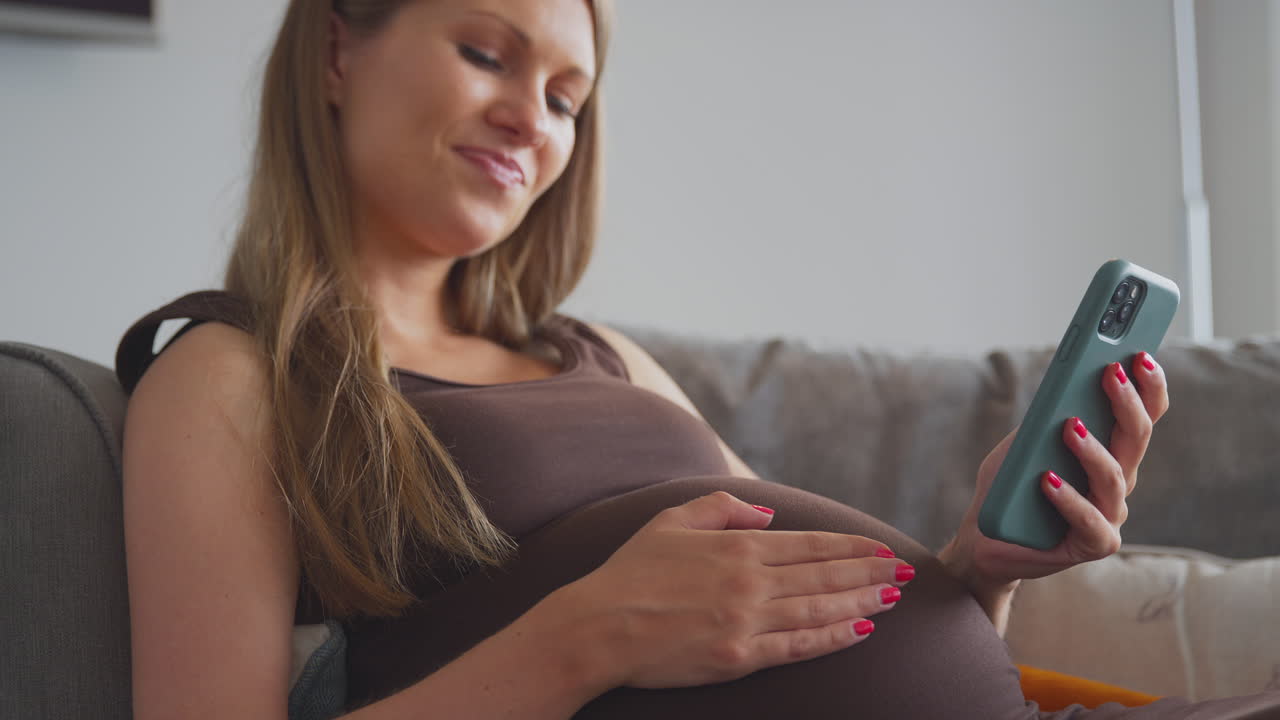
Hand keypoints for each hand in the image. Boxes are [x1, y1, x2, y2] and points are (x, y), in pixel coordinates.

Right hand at [559, 491, 911, 689]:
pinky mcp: (740, 656)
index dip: (853, 545)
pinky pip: (799, 646)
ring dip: (862, 600)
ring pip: (821, 608)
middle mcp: (750, 580)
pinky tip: (858, 631)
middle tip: (906, 572)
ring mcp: (748, 620)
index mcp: (737, 545)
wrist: (599, 627)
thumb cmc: (630, 572)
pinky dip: (833, 637)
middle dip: (870, 571)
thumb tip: (768, 515)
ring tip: (891, 597)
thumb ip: (722, 508)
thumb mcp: (671, 521)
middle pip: (826, 573)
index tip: (882, 546)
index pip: (811, 544)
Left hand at [945, 352, 1170, 590]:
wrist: (985, 538)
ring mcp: (1110, 515)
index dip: (1148, 385)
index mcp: (1110, 452)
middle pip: (1136, 438)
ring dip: (1093, 449)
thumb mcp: (1024, 444)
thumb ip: (1045, 419)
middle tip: (1111, 372)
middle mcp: (1118, 482)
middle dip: (1127, 402)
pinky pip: (1088, 521)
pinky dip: (1068, 498)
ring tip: (1070, 426)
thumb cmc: (1009, 487)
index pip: (1143, 415)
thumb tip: (1063, 387)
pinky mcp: (1093, 545)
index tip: (1141, 353)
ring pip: (1114, 477)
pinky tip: (1046, 478)